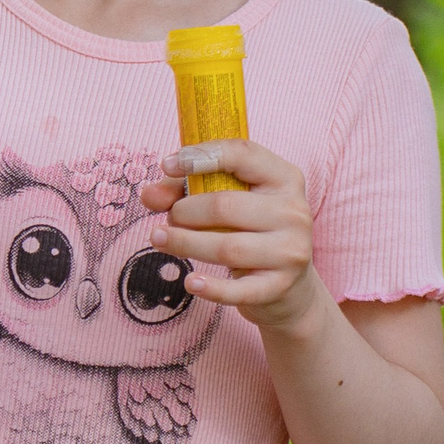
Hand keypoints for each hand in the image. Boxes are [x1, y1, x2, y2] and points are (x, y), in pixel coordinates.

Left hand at [140, 139, 323, 333]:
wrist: (288, 283)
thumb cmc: (249, 228)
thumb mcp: (226, 198)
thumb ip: (185, 189)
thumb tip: (149, 196)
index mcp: (283, 178)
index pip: (243, 154)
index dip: (202, 156)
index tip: (168, 165)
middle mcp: (293, 211)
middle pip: (224, 205)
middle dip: (185, 211)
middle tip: (169, 218)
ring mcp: (291, 251)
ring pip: (227, 247)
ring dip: (184, 243)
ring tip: (160, 239)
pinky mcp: (280, 286)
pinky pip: (240, 290)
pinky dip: (211, 288)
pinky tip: (191, 283)